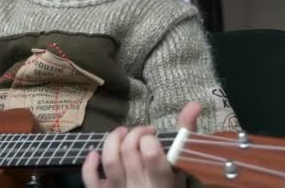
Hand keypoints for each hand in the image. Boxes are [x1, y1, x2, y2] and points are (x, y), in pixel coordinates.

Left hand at [82, 102, 201, 187]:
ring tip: (122, 133)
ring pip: (110, 161)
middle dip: (134, 134)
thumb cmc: (170, 186)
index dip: (148, 138)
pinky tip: (95, 154)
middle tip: (141, 132)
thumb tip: (194, 104)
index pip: (151, 153)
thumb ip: (185, 135)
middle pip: (128, 152)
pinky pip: (90, 179)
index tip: (152, 135)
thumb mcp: (180, 166)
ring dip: (113, 140)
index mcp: (162, 182)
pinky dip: (90, 164)